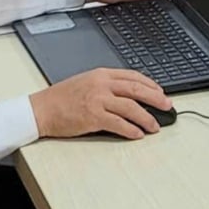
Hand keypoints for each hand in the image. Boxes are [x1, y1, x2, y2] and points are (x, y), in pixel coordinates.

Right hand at [31, 67, 169, 139]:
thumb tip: (129, 94)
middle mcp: (102, 84)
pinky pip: (118, 123)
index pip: (133, 76)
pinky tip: (138, 134)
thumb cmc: (61, 98)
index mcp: (101, 74)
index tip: (160, 91)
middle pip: (137, 89)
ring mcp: (98, 100)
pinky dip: (131, 129)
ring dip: (146, 118)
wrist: (41, 109)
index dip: (150, 84)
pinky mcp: (93, 116)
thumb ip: (106, 84)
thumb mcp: (86, 81)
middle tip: (167, 105)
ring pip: (131, 107)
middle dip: (156, 98)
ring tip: (154, 125)